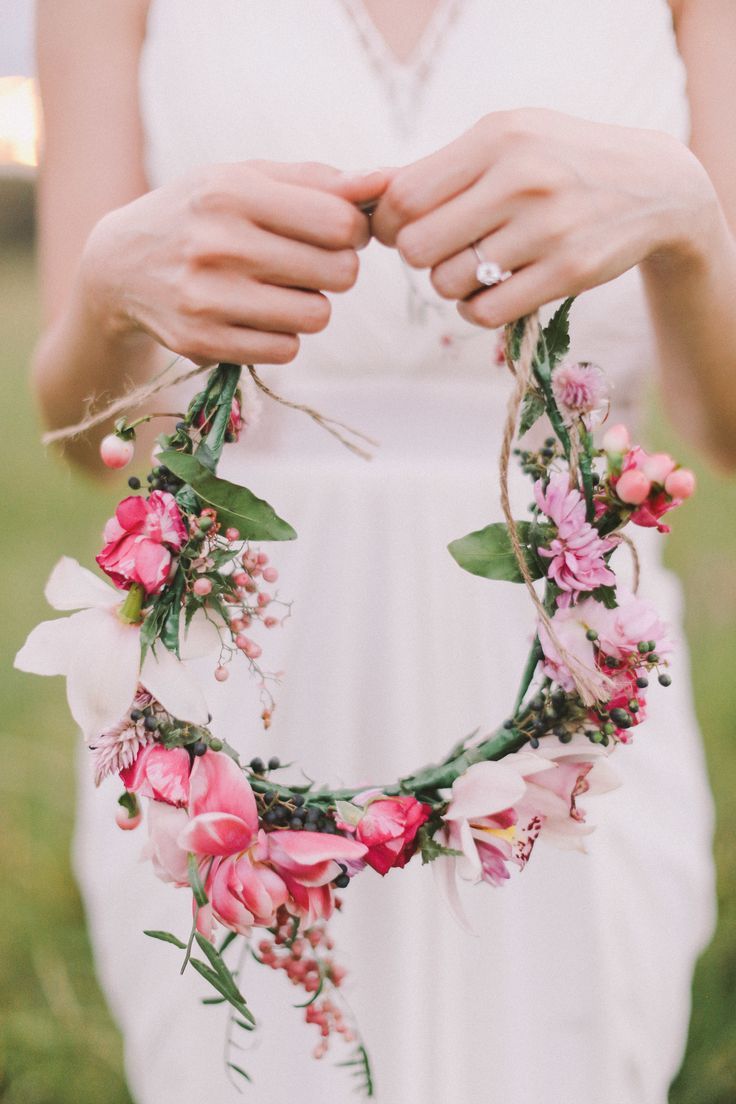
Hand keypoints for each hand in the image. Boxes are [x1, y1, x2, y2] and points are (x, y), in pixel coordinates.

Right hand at [80, 162, 388, 364]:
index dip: (354, 232)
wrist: (121, 266)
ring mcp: (206, 298)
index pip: (339, 224)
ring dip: (311, 305)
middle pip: (338, 273)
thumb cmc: (202, 213)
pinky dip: (284, 336)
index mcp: (231, 191)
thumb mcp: (247, 178)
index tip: (339, 233)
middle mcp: (216, 243)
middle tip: (312, 263)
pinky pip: (286, 350)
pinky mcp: (202, 342)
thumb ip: (319, 180)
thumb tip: (386, 181)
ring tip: (282, 289)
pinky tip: (259, 316)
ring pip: (316, 316)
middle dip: (337, 269)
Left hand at [371, 108, 715, 327]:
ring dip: (450, 285)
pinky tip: (490, 292)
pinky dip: (475, 310)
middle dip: (419, 257)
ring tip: (475, 267)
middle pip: (417, 247)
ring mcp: (547, 227)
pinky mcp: (568, 270)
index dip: (388, 224)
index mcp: (497, 138)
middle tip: (442, 250)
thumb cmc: (560, 161)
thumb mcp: (507, 139)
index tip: (400, 230)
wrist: (654, 185)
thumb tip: (364, 193)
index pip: (404, 197)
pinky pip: (485, 311)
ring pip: (448, 283)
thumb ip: (442, 167)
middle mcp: (521, 178)